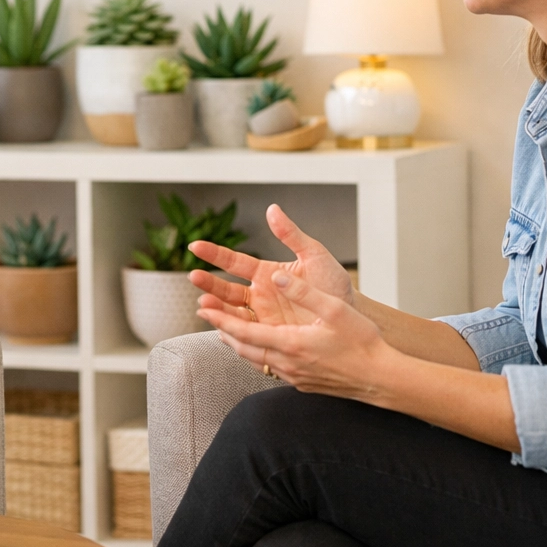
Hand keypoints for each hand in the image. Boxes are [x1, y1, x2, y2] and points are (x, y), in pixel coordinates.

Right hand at [189, 204, 354, 330]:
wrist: (352, 316)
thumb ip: (291, 234)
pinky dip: (230, 332)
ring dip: (216, 308)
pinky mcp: (269, 336)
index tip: (195, 247)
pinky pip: (245, 335)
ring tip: (204, 305)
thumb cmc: (334, 285)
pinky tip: (219, 329)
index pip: (234, 262)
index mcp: (266, 273)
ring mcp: (262, 317)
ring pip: (231, 313)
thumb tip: (272, 210)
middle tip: (194, 277)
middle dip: (209, 283)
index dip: (214, 254)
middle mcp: (260, 295)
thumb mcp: (314, 255)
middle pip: (226, 289)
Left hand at [198, 268, 389, 397]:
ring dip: (237, 344)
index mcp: (292, 343)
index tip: (203, 309)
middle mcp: (288, 364)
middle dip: (222, 330)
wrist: (381, 379)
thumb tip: (278, 278)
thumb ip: (304, 292)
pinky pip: (270, 368)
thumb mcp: (334, 309)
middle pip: (244, 349)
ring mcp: (294, 377)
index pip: (245, 333)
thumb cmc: (362, 342)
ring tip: (224, 331)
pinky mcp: (302, 383)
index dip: (221, 320)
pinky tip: (258, 348)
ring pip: (256, 361)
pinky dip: (256, 355)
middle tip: (205, 315)